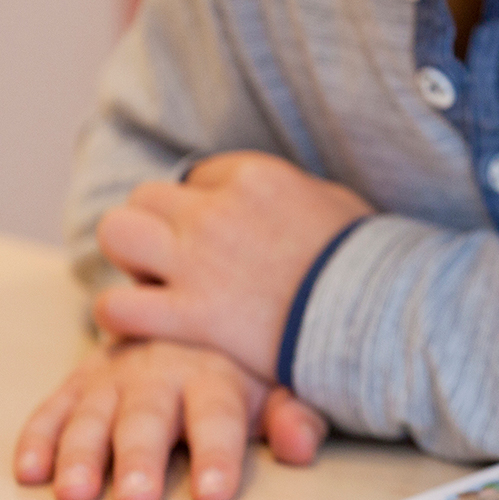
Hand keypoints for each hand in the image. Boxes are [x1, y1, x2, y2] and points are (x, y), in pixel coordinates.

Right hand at [13, 339, 328, 499]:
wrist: (191, 304)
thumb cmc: (238, 365)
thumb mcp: (276, 385)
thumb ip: (293, 417)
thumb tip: (301, 447)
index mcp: (217, 375)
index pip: (219, 417)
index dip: (217, 455)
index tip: (212, 493)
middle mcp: (163, 372)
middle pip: (149, 418)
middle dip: (139, 459)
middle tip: (135, 499)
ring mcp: (116, 374)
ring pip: (94, 415)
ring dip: (81, 454)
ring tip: (74, 493)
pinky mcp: (80, 379)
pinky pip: (53, 408)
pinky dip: (38, 438)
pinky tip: (30, 470)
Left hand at [93, 151, 372, 379]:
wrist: (381, 314)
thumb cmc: (367, 262)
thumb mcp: (337, 204)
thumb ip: (296, 193)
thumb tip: (285, 196)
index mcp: (254, 177)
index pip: (198, 176)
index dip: (202, 207)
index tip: (217, 235)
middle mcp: (217, 211)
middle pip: (147, 198)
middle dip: (156, 226)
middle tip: (176, 258)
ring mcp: (199, 262)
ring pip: (118, 233)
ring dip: (130, 257)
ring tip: (152, 281)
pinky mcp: (193, 315)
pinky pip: (117, 304)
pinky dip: (121, 315)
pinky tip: (143, 323)